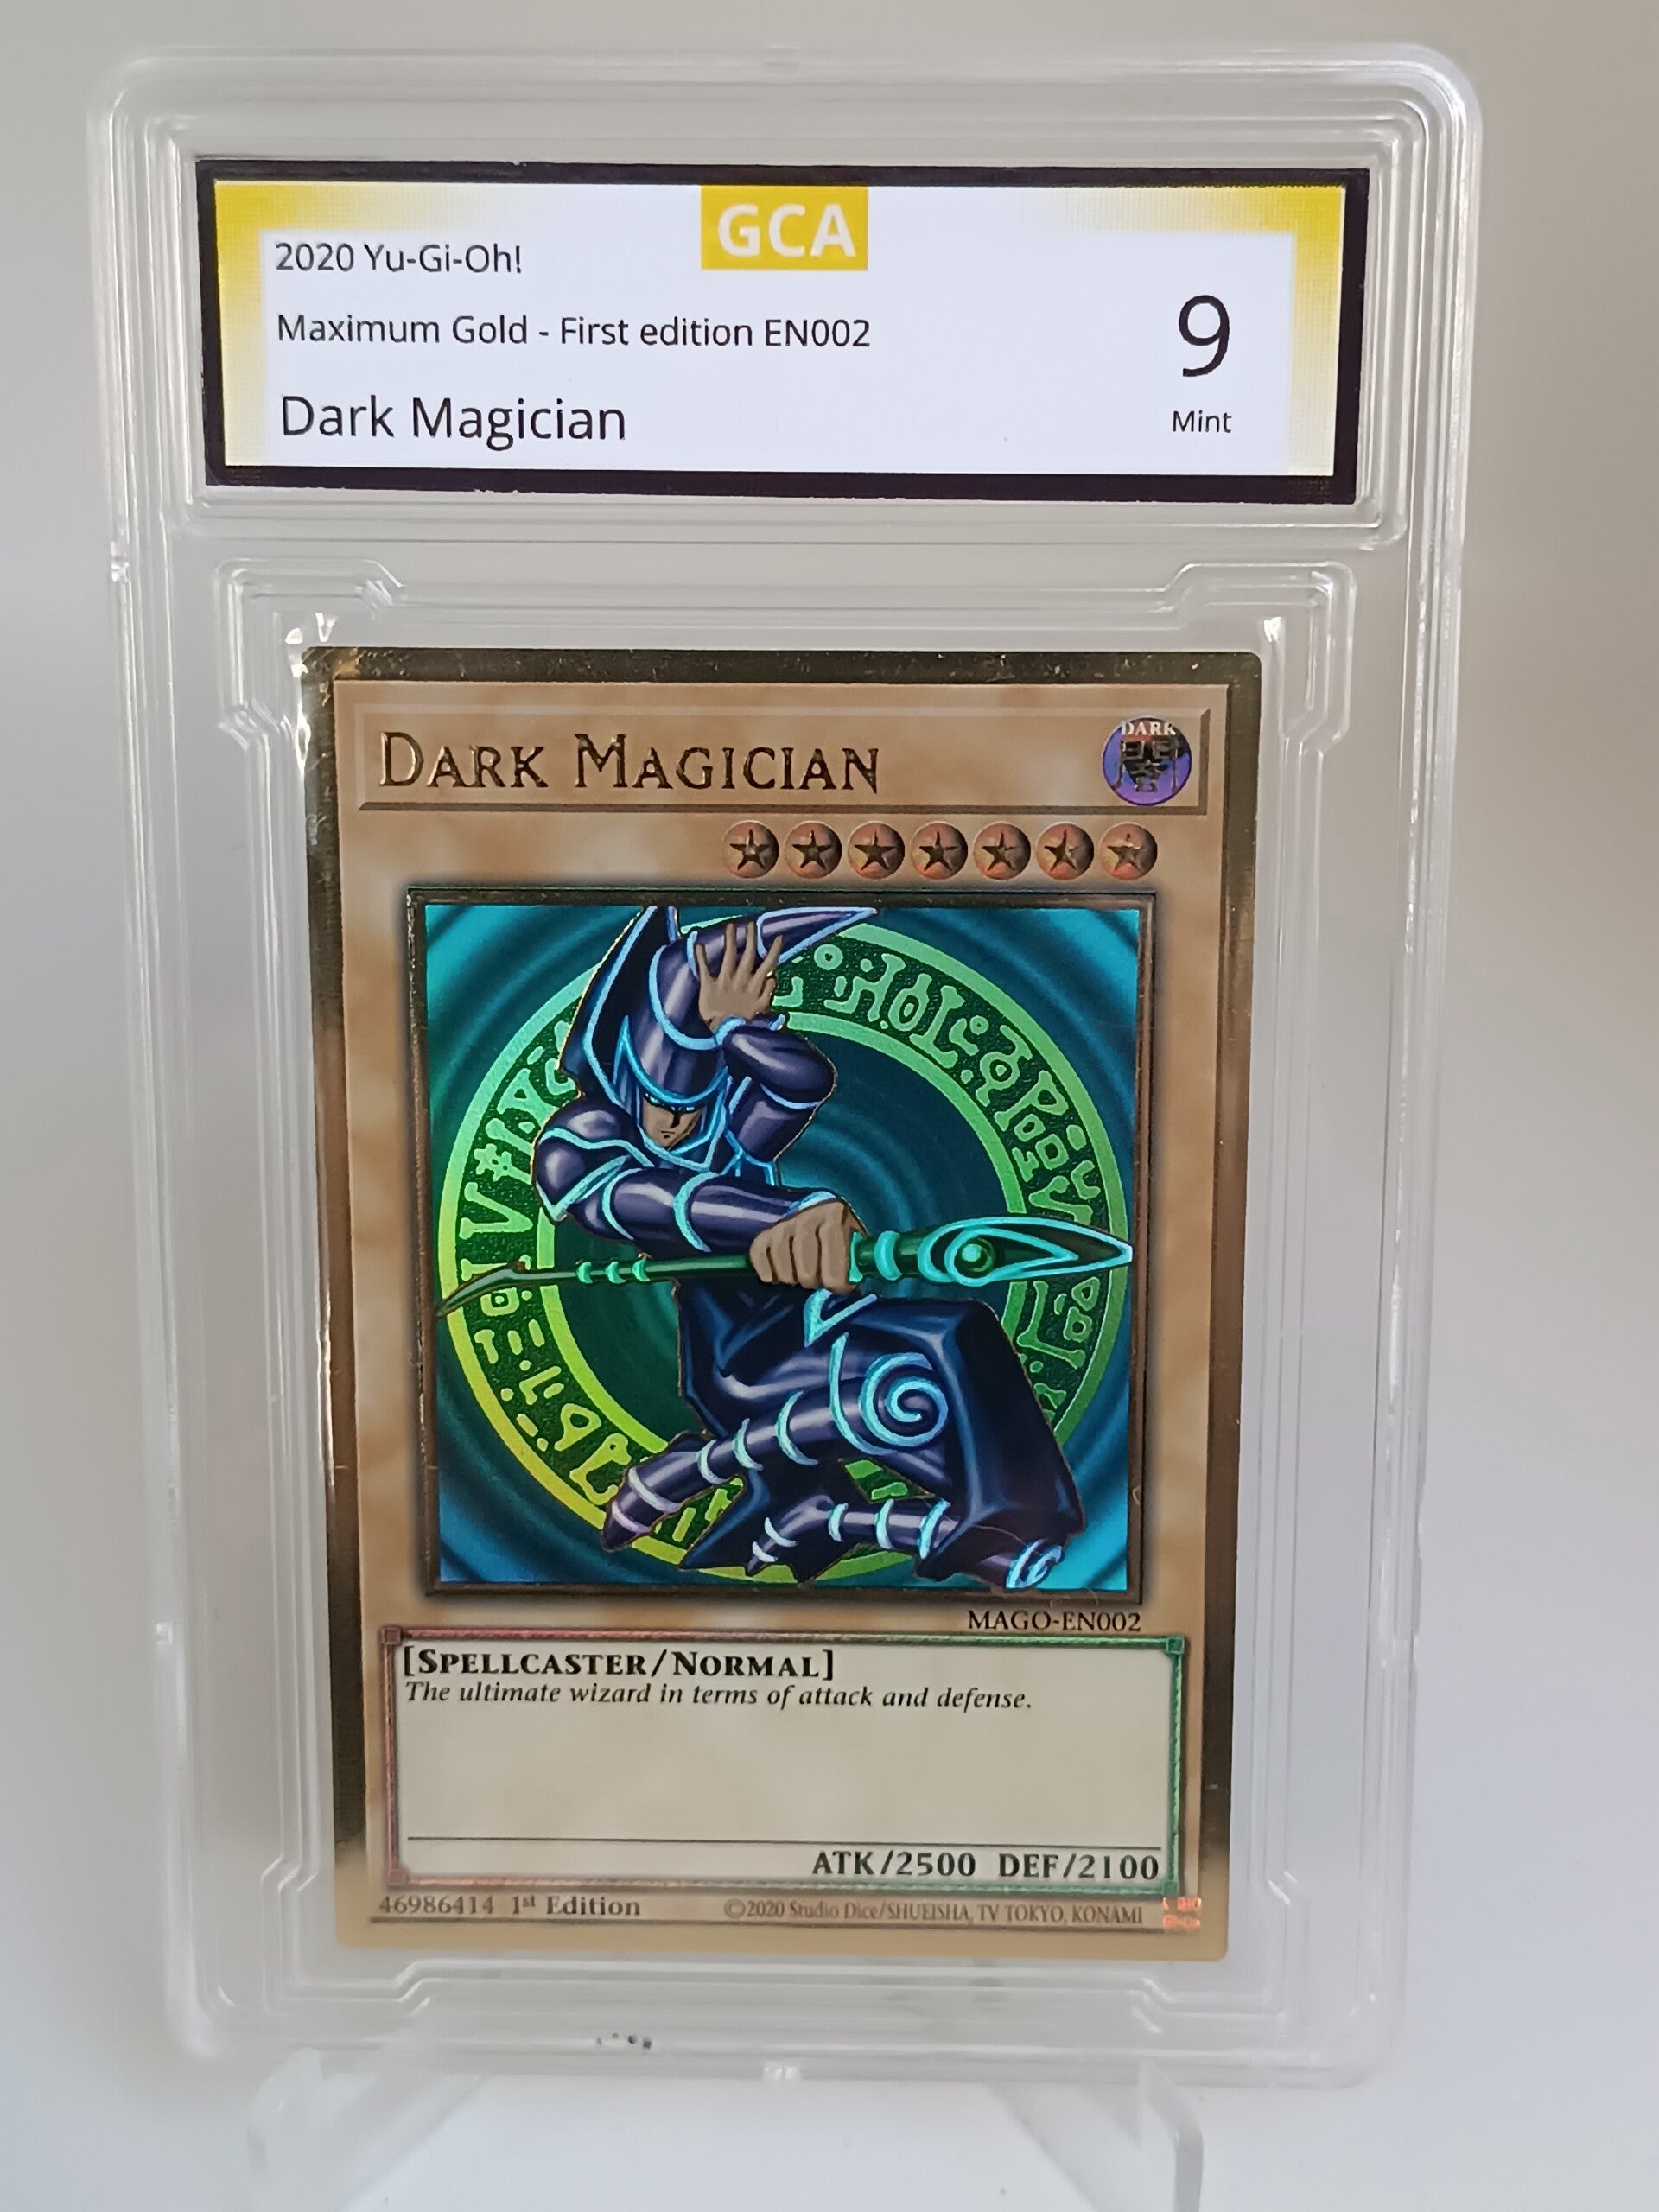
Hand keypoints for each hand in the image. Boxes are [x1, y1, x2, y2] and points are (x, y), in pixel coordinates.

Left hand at [695, 920, 779, 1029]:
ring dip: (730, 940)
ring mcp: (724, 981)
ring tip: (731, 926)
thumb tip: (773, 977)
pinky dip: (700, 957)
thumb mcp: (760, 1009)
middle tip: (752, 924)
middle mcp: (741, 979)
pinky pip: (704, 968)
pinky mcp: (709, 985)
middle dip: (751, 938)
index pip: (767, 964)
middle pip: (748, 954)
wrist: (723, 1032)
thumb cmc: (743, 1022)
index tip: (778, 938)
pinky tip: (698, 944)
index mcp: (754, 985)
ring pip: (729, 956)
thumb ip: (767, 992)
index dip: (773, 950)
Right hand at [749, 1200, 863, 1292]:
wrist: (823, 1215)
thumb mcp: (859, 1246)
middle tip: (819, 1278)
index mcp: (836, 1216)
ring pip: (784, 1269)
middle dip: (814, 1282)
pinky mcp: (768, 1232)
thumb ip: (861, 1264)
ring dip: (792, 1279)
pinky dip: (767, 1271)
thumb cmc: (845, 1239)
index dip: (836, 1284)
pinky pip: (759, 1256)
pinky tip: (777, 1276)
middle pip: (805, 1273)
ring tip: (802, 1275)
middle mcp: (809, 1216)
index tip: (839, 1286)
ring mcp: (785, 1223)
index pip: (834, 1266)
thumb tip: (857, 1288)